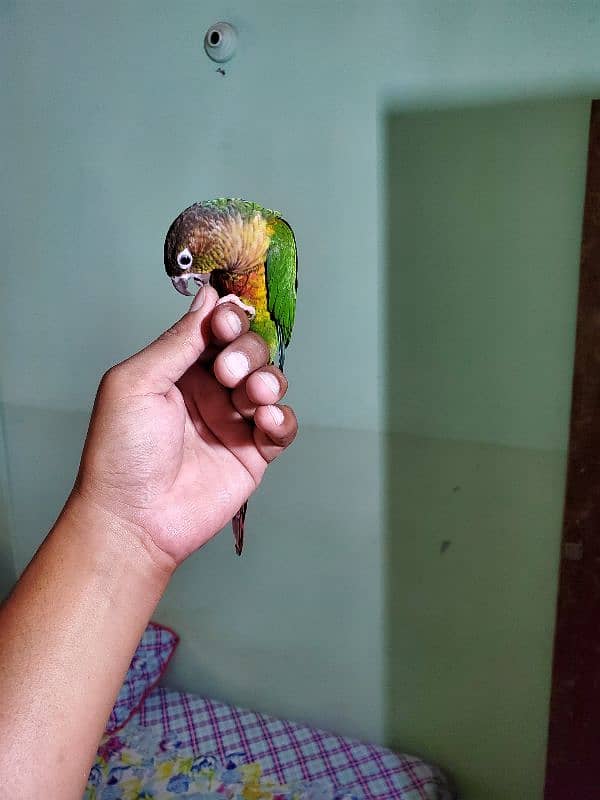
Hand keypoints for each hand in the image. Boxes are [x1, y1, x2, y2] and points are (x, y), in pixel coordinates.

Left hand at [71, 286, 296, 566]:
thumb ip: (179, 340)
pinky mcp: (253, 454)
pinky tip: (267, 422)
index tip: (226, 324)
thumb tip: (209, 297)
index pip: (216, 330)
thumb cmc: (122, 451)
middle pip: (249, 352)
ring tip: (251, 397)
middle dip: (247, 354)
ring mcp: (232, 422)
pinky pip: (282, 426)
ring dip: (267, 381)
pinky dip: (282, 419)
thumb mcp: (137, 382)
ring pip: (270, 384)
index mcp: (178, 369)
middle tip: (228, 374)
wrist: (135, 519)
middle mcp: (209, 391)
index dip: (228, 321)